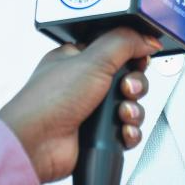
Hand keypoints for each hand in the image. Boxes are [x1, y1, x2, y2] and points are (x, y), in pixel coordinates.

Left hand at [0, 28, 160, 183]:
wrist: (36, 145)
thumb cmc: (48, 101)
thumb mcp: (92, 59)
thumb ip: (124, 43)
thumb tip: (147, 39)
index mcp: (77, 58)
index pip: (115, 49)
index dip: (132, 54)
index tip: (140, 59)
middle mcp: (84, 83)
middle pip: (128, 78)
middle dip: (135, 85)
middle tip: (126, 88)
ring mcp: (90, 110)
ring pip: (130, 105)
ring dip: (133, 110)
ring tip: (122, 113)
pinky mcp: (97, 135)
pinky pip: (126, 130)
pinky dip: (129, 132)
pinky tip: (121, 131)